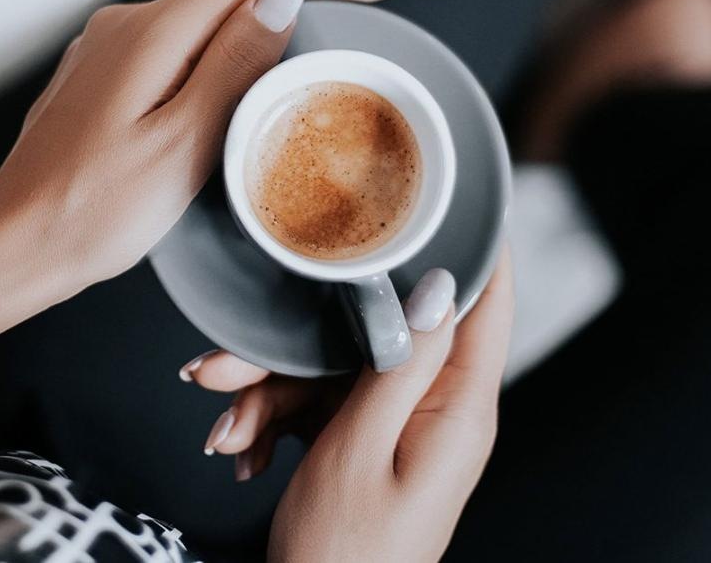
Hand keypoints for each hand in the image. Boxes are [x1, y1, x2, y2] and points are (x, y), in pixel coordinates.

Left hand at [0, 0, 412, 418]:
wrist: (15, 246)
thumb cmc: (91, 213)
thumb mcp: (182, 144)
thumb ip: (234, 64)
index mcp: (151, 34)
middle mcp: (128, 25)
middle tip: (378, 1)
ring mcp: (113, 49)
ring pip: (211, 14)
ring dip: (274, 14)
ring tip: (334, 30)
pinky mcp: (108, 77)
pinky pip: (185, 43)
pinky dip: (234, 45)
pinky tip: (258, 69)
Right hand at [186, 251, 514, 561]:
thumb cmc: (344, 558)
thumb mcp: (360, 451)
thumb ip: (397, 363)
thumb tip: (439, 285)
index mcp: (460, 411)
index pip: (486, 302)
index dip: (469, 239)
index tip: (442, 184)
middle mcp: (441, 413)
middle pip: (380, 336)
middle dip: (298, 348)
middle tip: (227, 368)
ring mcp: (405, 430)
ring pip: (337, 369)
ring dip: (270, 394)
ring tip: (225, 430)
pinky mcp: (371, 447)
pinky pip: (323, 405)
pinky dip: (275, 422)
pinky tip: (241, 452)